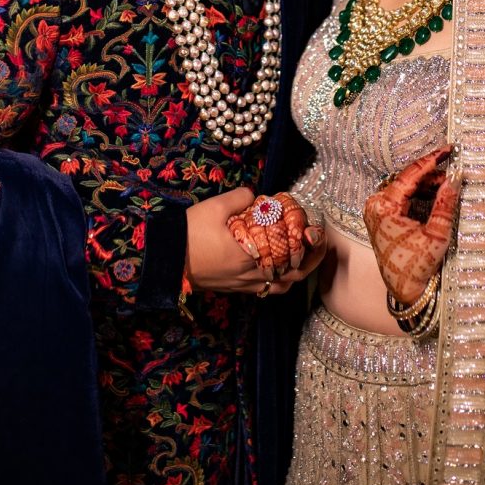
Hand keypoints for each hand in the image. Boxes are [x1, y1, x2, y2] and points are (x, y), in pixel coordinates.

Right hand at [186, 188, 325, 296]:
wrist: (165, 260)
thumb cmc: (189, 234)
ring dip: (295, 273)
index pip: (291, 251)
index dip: (309, 242)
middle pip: (293, 275)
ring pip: (280, 286)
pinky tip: (277, 266)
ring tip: (303, 257)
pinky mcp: (234, 290)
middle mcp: (252, 275)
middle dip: (311, 261)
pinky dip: (278, 279)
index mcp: (252, 255)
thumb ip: (240, 197)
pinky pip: (265, 289)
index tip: (317, 230)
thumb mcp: (215, 207)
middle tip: (320, 245)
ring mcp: (243, 286)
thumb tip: (255, 195)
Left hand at [363, 148, 460, 304]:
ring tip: (447, 186)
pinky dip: (418, 195)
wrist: (406, 291)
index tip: (447, 150)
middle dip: (430, 175)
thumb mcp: (437, 234)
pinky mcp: (381, 218)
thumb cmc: (417, 266)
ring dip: (426, 185)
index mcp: (384, 206)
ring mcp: (376, 212)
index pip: (410, 174)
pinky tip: (435, 196)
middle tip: (452, 172)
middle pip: (406, 179)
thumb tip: (455, 178)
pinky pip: (401, 198)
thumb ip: (445, 203)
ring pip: (404, 188)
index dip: (431, 160)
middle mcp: (375, 205)